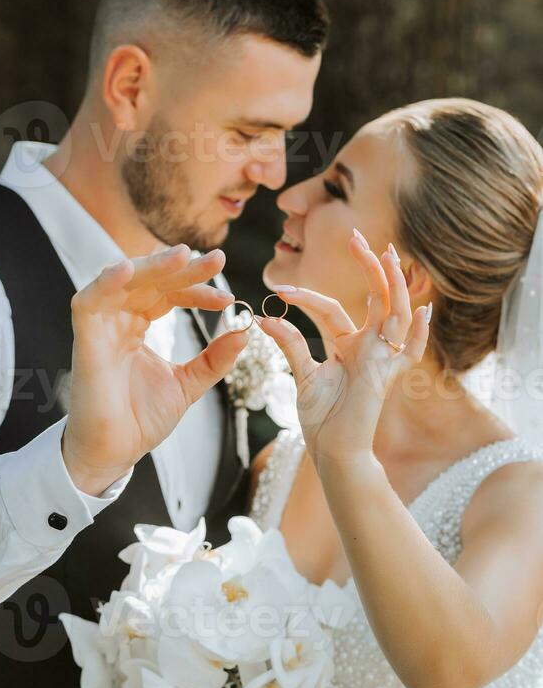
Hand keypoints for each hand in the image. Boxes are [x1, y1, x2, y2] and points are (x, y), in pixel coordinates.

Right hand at [62, 245, 248, 494]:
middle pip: (149, 280)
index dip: (198, 291)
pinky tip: (127, 269)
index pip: (169, 294)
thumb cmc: (141, 419)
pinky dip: (105, 282)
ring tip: (182, 257)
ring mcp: (100, 327)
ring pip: (122, 281)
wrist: (117, 451)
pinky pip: (88, 301)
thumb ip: (214, 359)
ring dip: (151, 266)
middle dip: (183, 268)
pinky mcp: (85, 340)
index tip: (228, 299)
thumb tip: (245, 332)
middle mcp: (118, 320)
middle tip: (216, 259)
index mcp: (138, 326)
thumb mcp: (188, 384)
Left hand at [257, 232, 430, 466]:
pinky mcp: (386, 376)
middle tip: (355, 235)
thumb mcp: (303, 374)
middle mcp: (369, 347)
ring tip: (387, 255)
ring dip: (393, 285)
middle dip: (369, 266)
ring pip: (395, 313)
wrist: (333, 452)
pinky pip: (410, 353)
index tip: (279, 291)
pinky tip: (421, 311)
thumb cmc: (322, 420)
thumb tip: (265, 318)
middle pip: (375, 297)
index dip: (306, 297)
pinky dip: (418, 335)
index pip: (331, 309)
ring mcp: (382, 359)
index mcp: (348, 345)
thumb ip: (290, 344)